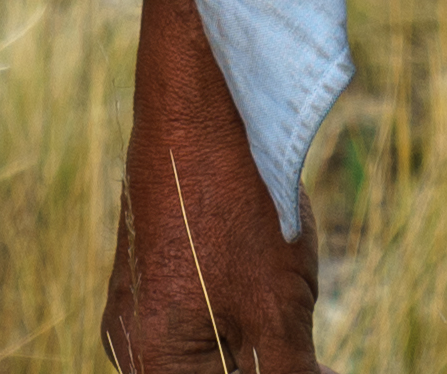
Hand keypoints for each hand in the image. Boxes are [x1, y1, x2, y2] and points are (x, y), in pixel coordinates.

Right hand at [101, 0, 319, 373]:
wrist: (205, 99)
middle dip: (268, 365)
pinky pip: (208, 311)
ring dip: (262, 340)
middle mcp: (131, 338)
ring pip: (218, 348)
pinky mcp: (158, 263)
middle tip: (316, 349)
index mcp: (149, 361)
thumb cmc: (234, 206)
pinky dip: (248, 307)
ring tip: (287, 290)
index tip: (312, 364)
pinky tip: (274, 268)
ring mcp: (140, 298)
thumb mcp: (277, 316)